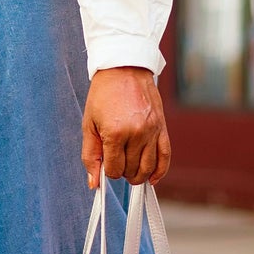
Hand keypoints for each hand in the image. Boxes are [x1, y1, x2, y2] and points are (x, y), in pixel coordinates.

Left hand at [82, 67, 170, 188]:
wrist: (124, 69)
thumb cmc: (103, 95)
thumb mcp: (88, 124)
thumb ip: (91, 155)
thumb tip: (94, 184)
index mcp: (115, 133)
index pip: (114, 169)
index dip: (108, 171)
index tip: (105, 164)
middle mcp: (136, 133)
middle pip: (131, 170)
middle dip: (122, 172)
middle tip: (116, 164)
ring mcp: (152, 131)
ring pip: (148, 167)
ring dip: (138, 176)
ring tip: (131, 173)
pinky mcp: (162, 127)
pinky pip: (165, 156)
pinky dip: (160, 171)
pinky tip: (152, 178)